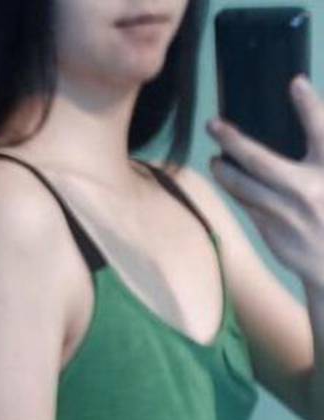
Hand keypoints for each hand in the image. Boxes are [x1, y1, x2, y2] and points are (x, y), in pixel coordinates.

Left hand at [205, 74, 323, 289]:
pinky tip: (226, 177)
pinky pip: (246, 203)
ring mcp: (285, 213)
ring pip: (243, 186)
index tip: (295, 83)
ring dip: (224, 169)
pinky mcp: (271, 231)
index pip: (321, 131)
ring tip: (215, 158)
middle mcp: (306, 191)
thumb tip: (300, 110)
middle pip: (261, 160)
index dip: (309, 106)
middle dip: (233, 140)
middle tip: (213, 124)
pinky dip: (233, 188)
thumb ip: (320, 148)